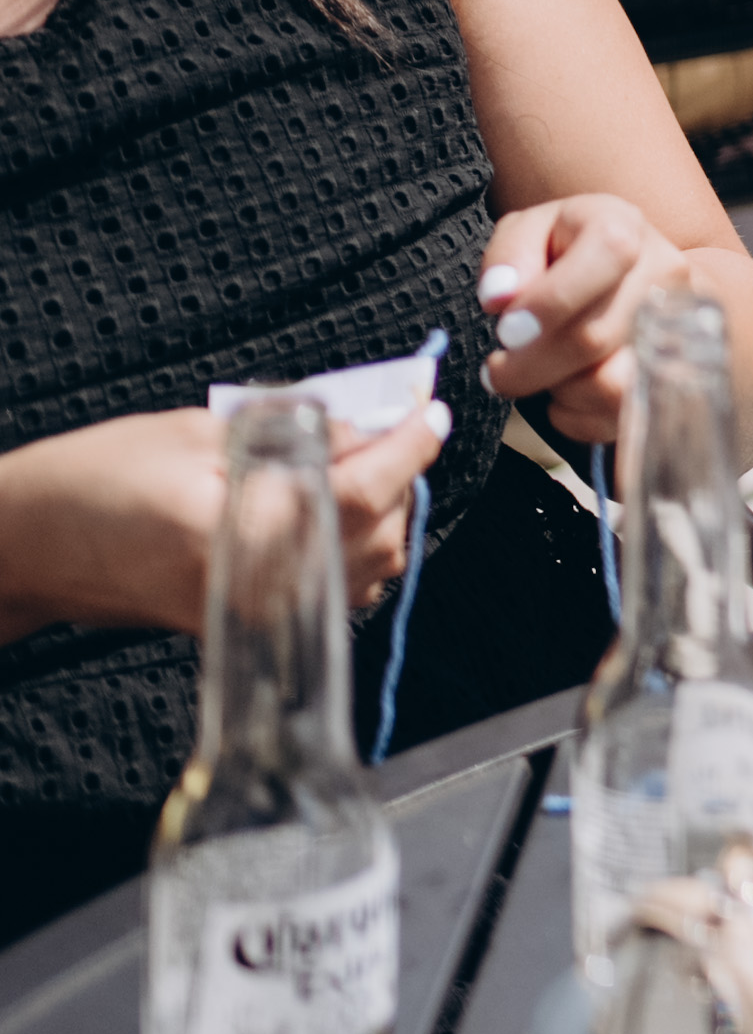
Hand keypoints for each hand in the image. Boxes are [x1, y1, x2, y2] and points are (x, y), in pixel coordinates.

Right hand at [0, 399, 450, 646]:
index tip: (432, 412)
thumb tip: (366, 423)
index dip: (410, 446)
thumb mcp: (196, 431)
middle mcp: (259, 583)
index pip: (366, 491)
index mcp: (245, 530)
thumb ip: (291, 429)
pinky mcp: (246, 622)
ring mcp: (254, 611)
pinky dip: (357, 548)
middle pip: (380, 534)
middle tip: (399, 427)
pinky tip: (341, 509)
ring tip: (369, 463)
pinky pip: (334, 590)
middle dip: (400, 476)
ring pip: (368, 569)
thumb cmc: (95, 479)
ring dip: (385, 513)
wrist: (28, 544)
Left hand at [479, 192, 707, 446]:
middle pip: (597, 335)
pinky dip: (578, 413)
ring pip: (612, 385)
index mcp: (624, 228)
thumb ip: (508, 255)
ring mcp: (681, 328)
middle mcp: (666, 275)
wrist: (642, 277)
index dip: (552, 300)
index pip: (608, 255)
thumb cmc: (570, 253)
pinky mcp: (678, 377)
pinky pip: (617, 417)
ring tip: (542, 373)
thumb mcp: (529, 232)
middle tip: (498, 370)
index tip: (507, 332)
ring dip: (558, 389)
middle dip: (529, 365)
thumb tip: (501, 298)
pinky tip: (568, 388)